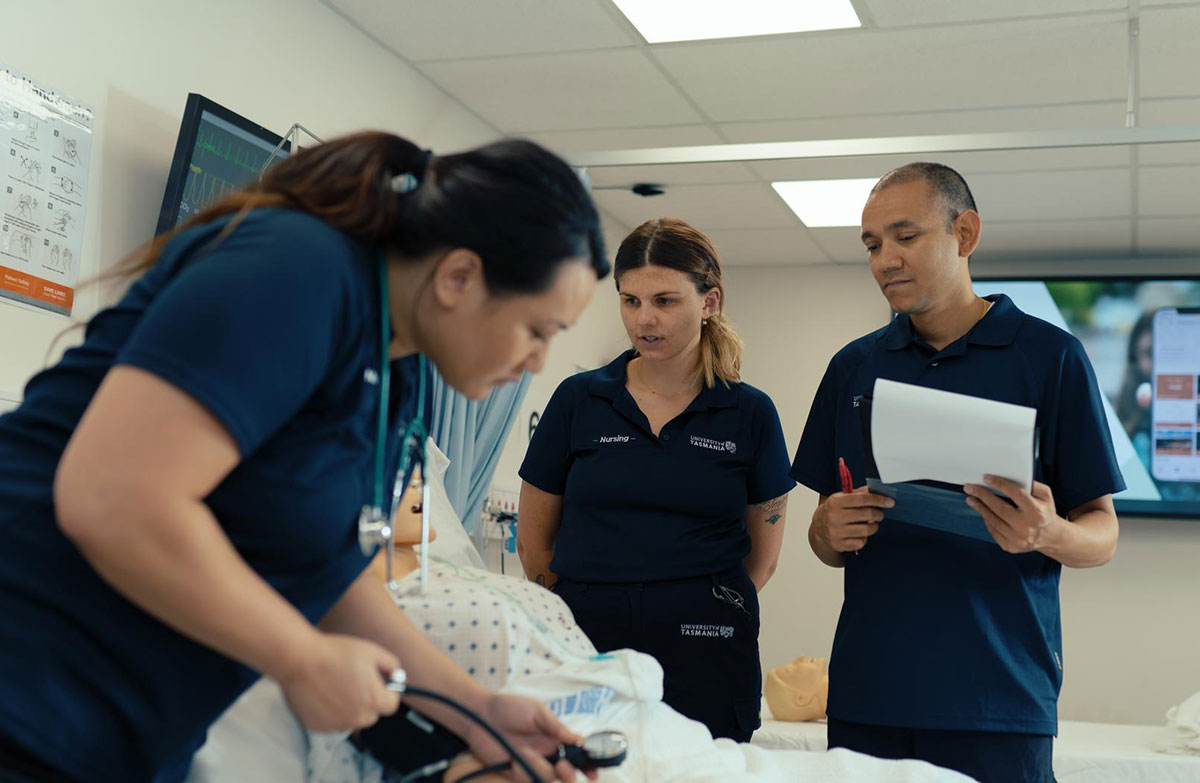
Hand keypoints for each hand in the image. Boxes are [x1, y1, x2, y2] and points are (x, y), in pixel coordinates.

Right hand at [277, 632, 400, 732]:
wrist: (299, 659)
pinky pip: (332, 721)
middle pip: (371, 713)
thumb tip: (396, 675)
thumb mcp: (371, 650)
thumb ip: (390, 664)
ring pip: (351, 718)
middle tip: (353, 680)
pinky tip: (322, 692)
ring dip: (348, 706)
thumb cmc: (336, 652)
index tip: (379, 682)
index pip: (391, 704)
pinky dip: (330, 711)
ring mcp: (337, 725)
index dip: (387, 691)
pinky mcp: (318, 727)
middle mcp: (357, 718)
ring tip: (335, 683)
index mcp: (374, 701)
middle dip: (367, 699)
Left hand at [464, 693, 596, 782]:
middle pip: (567, 775)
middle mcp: (547, 754)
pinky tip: (515, 759)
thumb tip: (579, 740)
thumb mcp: (537, 711)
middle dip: (569, 775)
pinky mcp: (516, 773)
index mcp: (555, 738)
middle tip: (562, 765)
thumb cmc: (509, 708)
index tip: (593, 771)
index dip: (587, 765)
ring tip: (526, 752)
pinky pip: (528, 780)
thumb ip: (557, 727)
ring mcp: (532, 765)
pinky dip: (525, 771)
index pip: (577, 754)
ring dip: (541, 768)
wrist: (480, 715)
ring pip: (548, 779)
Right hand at [812, 486, 892, 552]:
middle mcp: (834, 517)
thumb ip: (859, 493)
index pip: (862, 499)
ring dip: (873, 526)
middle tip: (880, 514)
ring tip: (872, 524)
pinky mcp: (839, 545)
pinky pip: (861, 542)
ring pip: (866, 530)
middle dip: (878, 514)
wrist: (818, 527)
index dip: (878, 500)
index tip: (889, 502)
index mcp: (835, 502)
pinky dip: (864, 538)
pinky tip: (860, 534)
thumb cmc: (834, 510)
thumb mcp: (842, 497)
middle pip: (866, 514)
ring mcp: (836, 532)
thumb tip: (878, 490)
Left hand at [964, 475, 1060, 553]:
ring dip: (979, 507)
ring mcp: (1017, 539)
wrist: (1050, 537)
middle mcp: (1027, 527)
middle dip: (982, 495)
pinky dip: (987, 519)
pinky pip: (993, 530)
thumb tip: (1009, 477)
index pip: (1015, 494)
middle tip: (970, 488)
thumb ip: (1031, 485)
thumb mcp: (1045, 496)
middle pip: (999, 508)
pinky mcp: (1010, 546)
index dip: (999, 484)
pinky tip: (983, 511)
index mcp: (1037, 512)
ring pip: (993, 520)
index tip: (986, 478)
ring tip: (971, 498)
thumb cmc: (1045, 513)